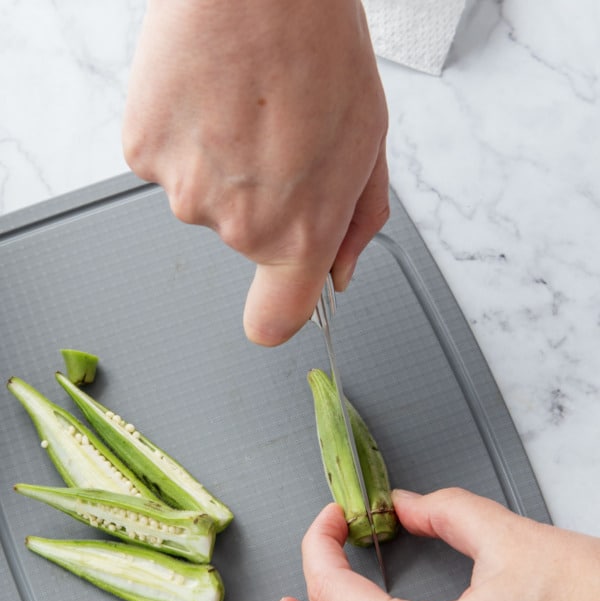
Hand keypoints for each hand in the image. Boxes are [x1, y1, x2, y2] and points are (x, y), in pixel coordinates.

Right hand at [123, 0, 388, 345]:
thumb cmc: (318, 42)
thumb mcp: (368, 139)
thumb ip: (355, 221)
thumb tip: (336, 270)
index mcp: (299, 233)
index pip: (275, 320)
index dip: (277, 313)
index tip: (279, 298)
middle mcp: (238, 227)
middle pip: (246, 240)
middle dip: (264, 196)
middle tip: (279, 131)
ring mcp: (183, 192)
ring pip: (205, 196)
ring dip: (223, 159)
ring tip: (243, 100)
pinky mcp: (143, 153)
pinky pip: (167, 161)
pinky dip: (185, 133)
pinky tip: (207, 93)